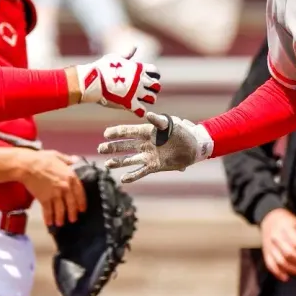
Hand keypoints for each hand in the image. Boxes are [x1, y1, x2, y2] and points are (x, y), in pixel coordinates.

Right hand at [3, 149, 86, 226]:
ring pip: (60, 210)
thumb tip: (76, 160)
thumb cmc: (42, 158)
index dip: (81, 202)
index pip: (80, 193)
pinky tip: (49, 223)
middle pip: (71, 204)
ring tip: (60, 223)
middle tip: (73, 219)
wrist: (27, 166)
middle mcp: (65, 188)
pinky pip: (48, 211)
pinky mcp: (44, 199)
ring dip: (60, 218)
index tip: (82, 209)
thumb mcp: (58, 156)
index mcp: (71, 177)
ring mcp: (55, 194)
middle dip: (72, 213)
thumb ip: (68, 160)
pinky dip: (49, 218)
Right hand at [74, 48, 160, 116]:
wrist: (91, 81)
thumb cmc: (101, 68)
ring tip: (141, 101)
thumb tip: (135, 47)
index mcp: (138, 68)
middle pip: (157, 86)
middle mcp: (140, 80)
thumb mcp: (115, 57)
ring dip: (148, 100)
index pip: (155, 72)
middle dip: (153, 89)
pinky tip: (136, 110)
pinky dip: (140, 112)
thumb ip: (127, 55)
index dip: (154, 76)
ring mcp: (136, 92)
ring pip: (152, 99)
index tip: (149, 79)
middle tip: (146, 91)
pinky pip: (142, 111)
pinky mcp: (129, 103)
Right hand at [98, 112, 213, 182]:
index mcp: (147, 131)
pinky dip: (132, 176)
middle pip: (125, 146)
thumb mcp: (171, 124)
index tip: (106, 134)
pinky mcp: (154, 166)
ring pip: (129, 159)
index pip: (128, 131)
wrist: (194, 146)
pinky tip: (123, 179)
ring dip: (118, 161)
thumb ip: (159, 121)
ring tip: (107, 164)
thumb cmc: (183, 131)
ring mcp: (149, 155)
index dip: (117, 132)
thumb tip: (147, 115)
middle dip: (112, 147)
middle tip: (100, 149)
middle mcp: (145, 144)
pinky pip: (141, 171)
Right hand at [260, 208, 295, 281]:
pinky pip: (270, 265)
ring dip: (292, 269)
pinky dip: (278, 273)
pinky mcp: (266, 252)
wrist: (270, 219)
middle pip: (289, 254)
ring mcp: (269, 246)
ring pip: (280, 261)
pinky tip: (286, 277)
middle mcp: (275, 237)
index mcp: (285, 228)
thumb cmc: (287, 222)